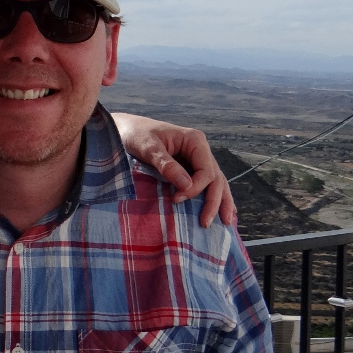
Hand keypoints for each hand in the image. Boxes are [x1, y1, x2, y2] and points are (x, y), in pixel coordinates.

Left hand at [112, 113, 235, 227]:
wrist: (126, 128)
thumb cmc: (136, 134)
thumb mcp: (148, 147)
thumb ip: (167, 165)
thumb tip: (187, 185)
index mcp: (194, 140)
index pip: (206, 171)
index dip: (196, 188)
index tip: (176, 199)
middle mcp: (200, 149)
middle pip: (215, 178)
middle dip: (214, 201)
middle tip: (206, 223)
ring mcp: (196, 158)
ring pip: (216, 181)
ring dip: (220, 201)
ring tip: (226, 222)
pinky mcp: (189, 166)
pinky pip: (205, 182)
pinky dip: (214, 196)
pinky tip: (221, 210)